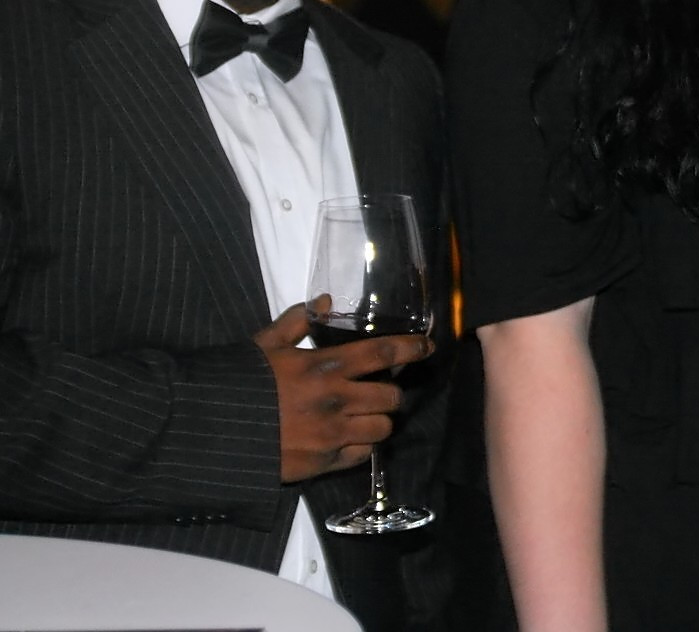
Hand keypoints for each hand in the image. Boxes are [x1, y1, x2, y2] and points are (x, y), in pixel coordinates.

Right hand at [253, 298, 433, 482]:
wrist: (207, 431)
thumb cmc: (237, 383)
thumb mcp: (263, 344)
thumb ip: (297, 321)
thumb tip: (325, 300)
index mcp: (325, 366)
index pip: (383, 352)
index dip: (411, 348)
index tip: (427, 346)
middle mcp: (336, 400)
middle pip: (391, 396)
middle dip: (390, 392)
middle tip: (380, 389)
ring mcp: (331, 434)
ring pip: (382, 428)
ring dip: (378, 420)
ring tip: (366, 416)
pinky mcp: (322, 463)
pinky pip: (361, 455)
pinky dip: (360, 447)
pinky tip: (348, 439)